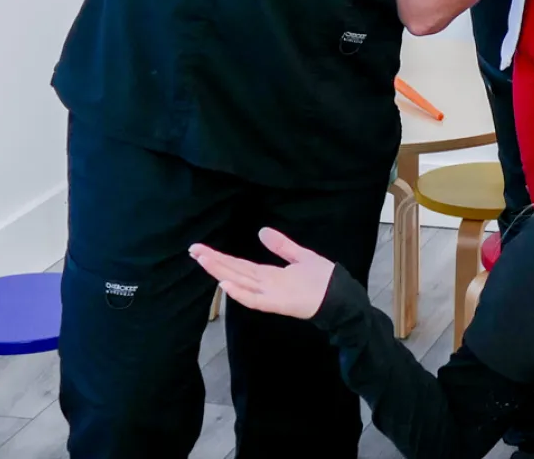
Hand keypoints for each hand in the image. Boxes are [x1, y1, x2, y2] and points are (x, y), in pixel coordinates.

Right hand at [189, 228, 334, 320]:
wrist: (341, 298)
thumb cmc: (322, 280)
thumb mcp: (301, 256)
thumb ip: (281, 245)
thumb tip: (262, 231)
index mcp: (269, 274)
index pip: (238, 264)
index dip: (219, 256)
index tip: (199, 248)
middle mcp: (265, 284)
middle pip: (234, 271)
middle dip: (213, 261)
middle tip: (192, 250)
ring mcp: (270, 294)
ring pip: (240, 282)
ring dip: (221, 272)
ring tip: (203, 260)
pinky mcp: (278, 303)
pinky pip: (255, 299)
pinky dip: (240, 293)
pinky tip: (225, 285)